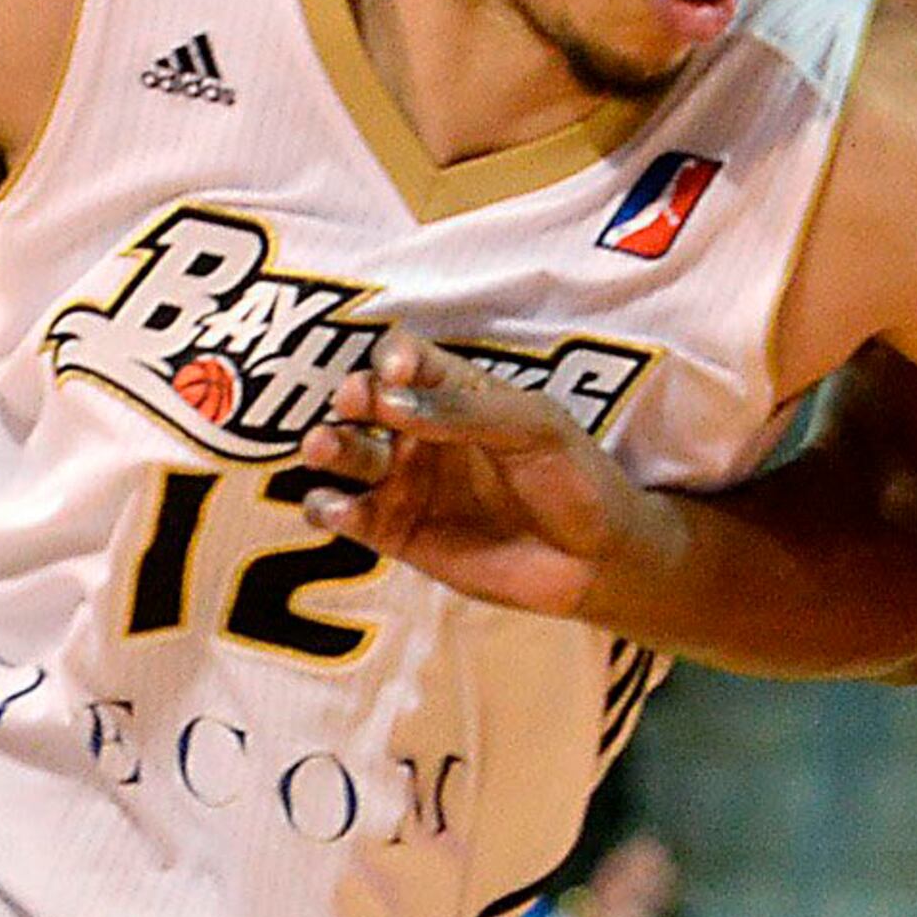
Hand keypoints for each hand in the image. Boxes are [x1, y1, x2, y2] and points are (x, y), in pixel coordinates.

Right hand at [293, 333, 670, 620]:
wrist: (594, 559)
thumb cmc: (574, 476)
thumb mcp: (533, 428)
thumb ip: (464, 413)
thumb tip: (392, 400)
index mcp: (455, 392)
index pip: (408, 359)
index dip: (393, 358)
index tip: (394, 372)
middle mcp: (421, 430)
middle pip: (366, 402)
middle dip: (353, 399)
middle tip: (352, 405)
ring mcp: (405, 481)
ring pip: (347, 455)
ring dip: (328, 447)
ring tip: (322, 448)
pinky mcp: (396, 532)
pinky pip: (348, 514)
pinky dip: (329, 508)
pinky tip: (333, 507)